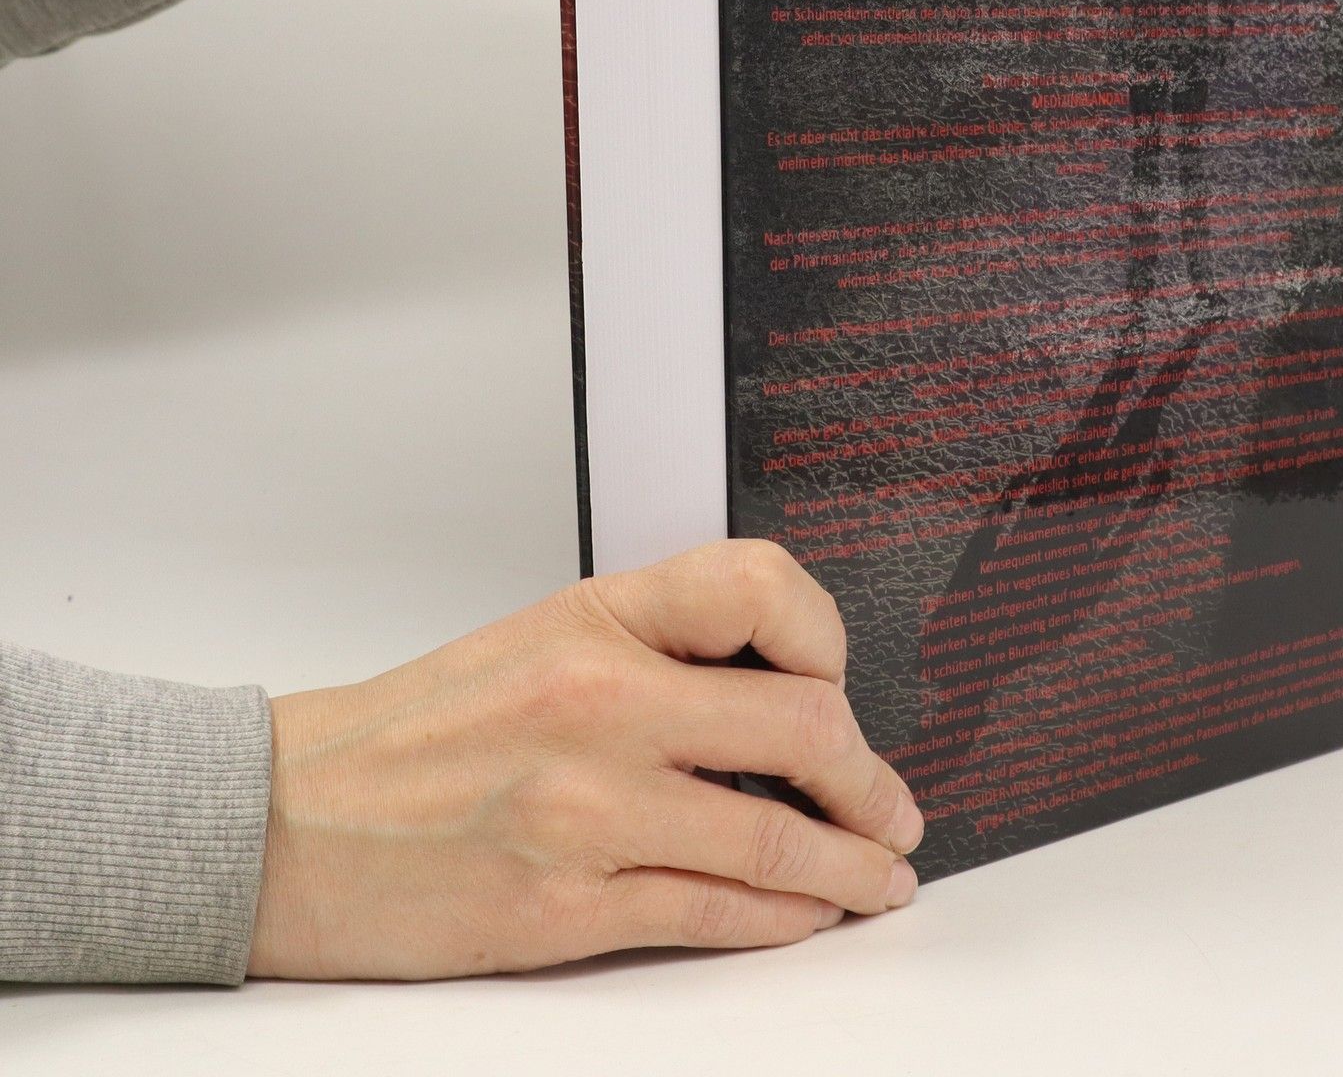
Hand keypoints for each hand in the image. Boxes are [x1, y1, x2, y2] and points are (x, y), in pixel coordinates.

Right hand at [247, 541, 923, 978]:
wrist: (285, 818)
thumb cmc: (422, 730)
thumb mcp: (543, 639)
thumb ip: (659, 649)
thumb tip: (784, 695)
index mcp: (598, 618)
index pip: (760, 585)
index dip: (826, 636)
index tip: (843, 682)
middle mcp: (599, 701)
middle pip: (801, 726)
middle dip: (871, 782)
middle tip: (896, 809)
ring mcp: (585, 809)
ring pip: (774, 838)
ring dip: (851, 867)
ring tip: (881, 876)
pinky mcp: (562, 908)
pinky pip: (711, 913)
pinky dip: (780, 918)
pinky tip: (806, 915)